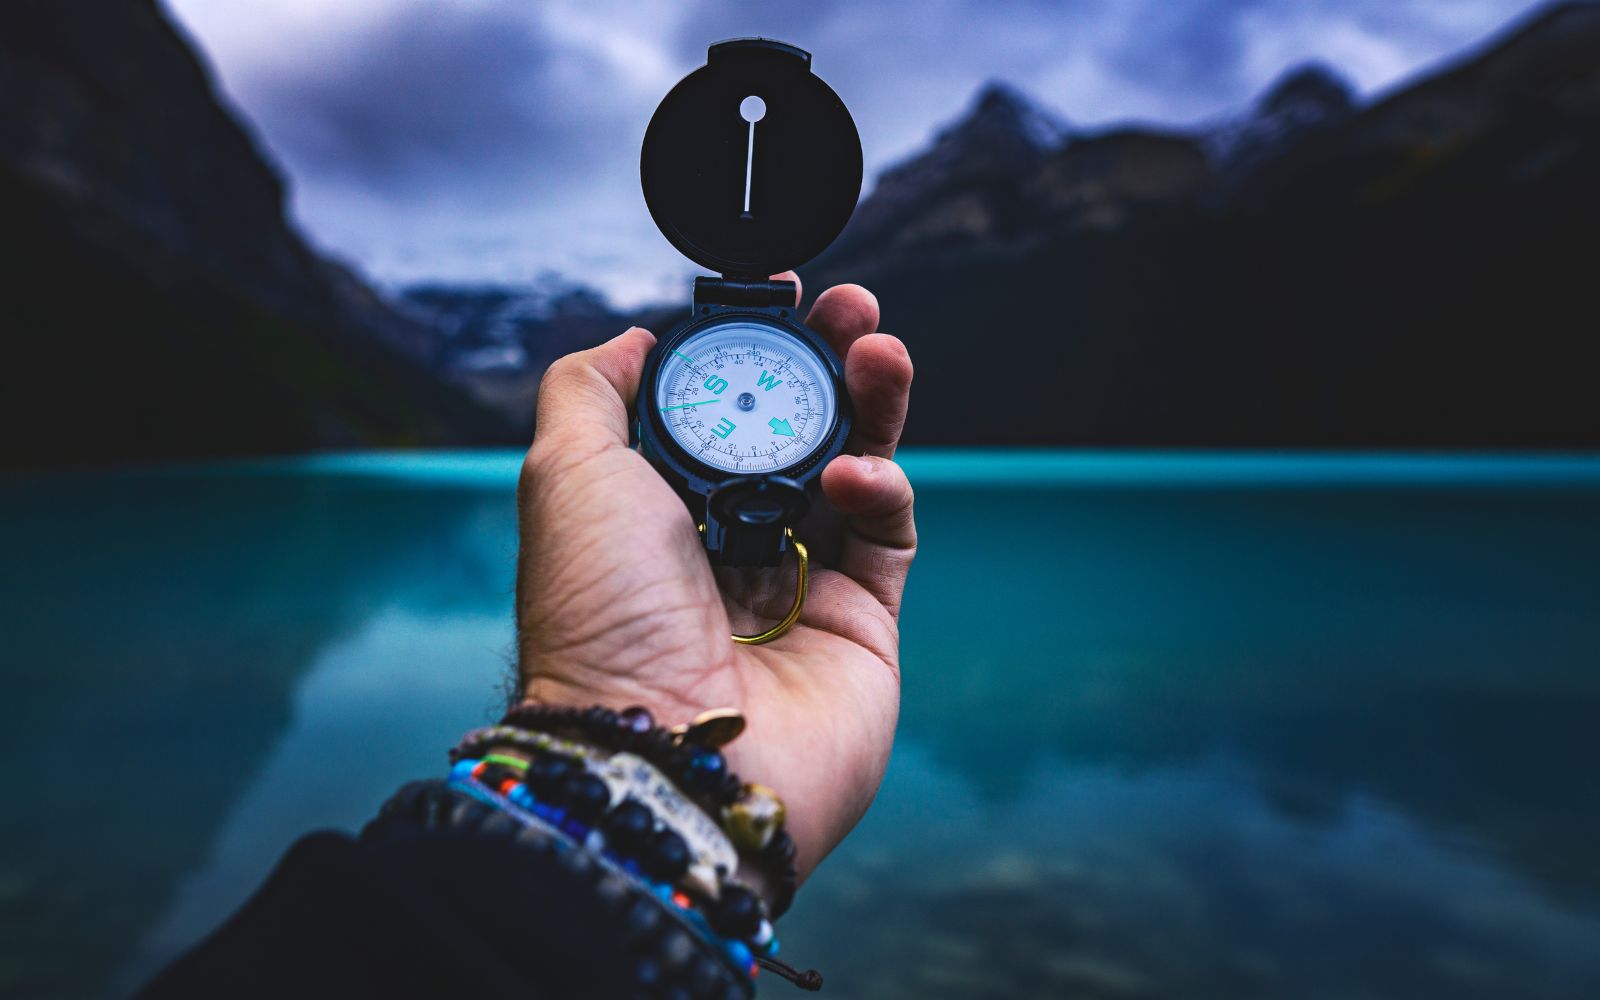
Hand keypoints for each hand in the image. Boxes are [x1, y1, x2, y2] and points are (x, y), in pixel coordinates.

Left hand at [515, 274, 913, 884]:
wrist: (660, 749)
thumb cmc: (600, 619)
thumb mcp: (565, 475)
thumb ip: (590, 391)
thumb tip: (630, 340)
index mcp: (660, 508)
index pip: (725, 409)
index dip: (757, 350)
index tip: (783, 298)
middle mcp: (729, 541)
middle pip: (800, 430)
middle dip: (831, 362)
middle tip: (855, 308)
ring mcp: (799, 582)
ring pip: (856, 468)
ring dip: (874, 403)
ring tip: (880, 351)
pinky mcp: (860, 622)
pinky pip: (887, 533)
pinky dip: (880, 487)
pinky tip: (853, 477)